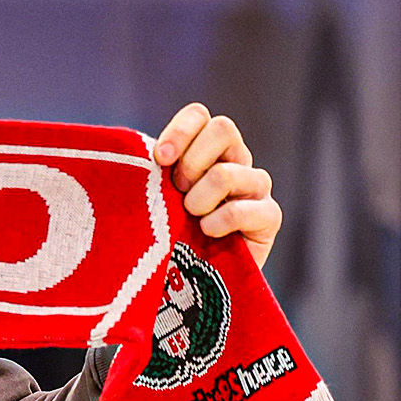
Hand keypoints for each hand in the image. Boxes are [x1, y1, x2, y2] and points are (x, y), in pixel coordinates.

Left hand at [153, 103, 281, 268]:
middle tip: (177, 191)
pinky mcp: (269, 216)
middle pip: (223, 128)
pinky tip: (208, 233)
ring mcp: (255, 187)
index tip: (159, 159)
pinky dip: (219, 221)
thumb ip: (150, 173)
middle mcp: (234, 161)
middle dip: (191, 161)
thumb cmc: (165, 236)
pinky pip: (245, 208)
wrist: (189, 284)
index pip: (200, 116)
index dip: (180, 131)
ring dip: (199, 198)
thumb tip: (131, 152)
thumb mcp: (151, 199)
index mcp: (205, 150)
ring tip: (190, 218)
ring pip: (228, 172)